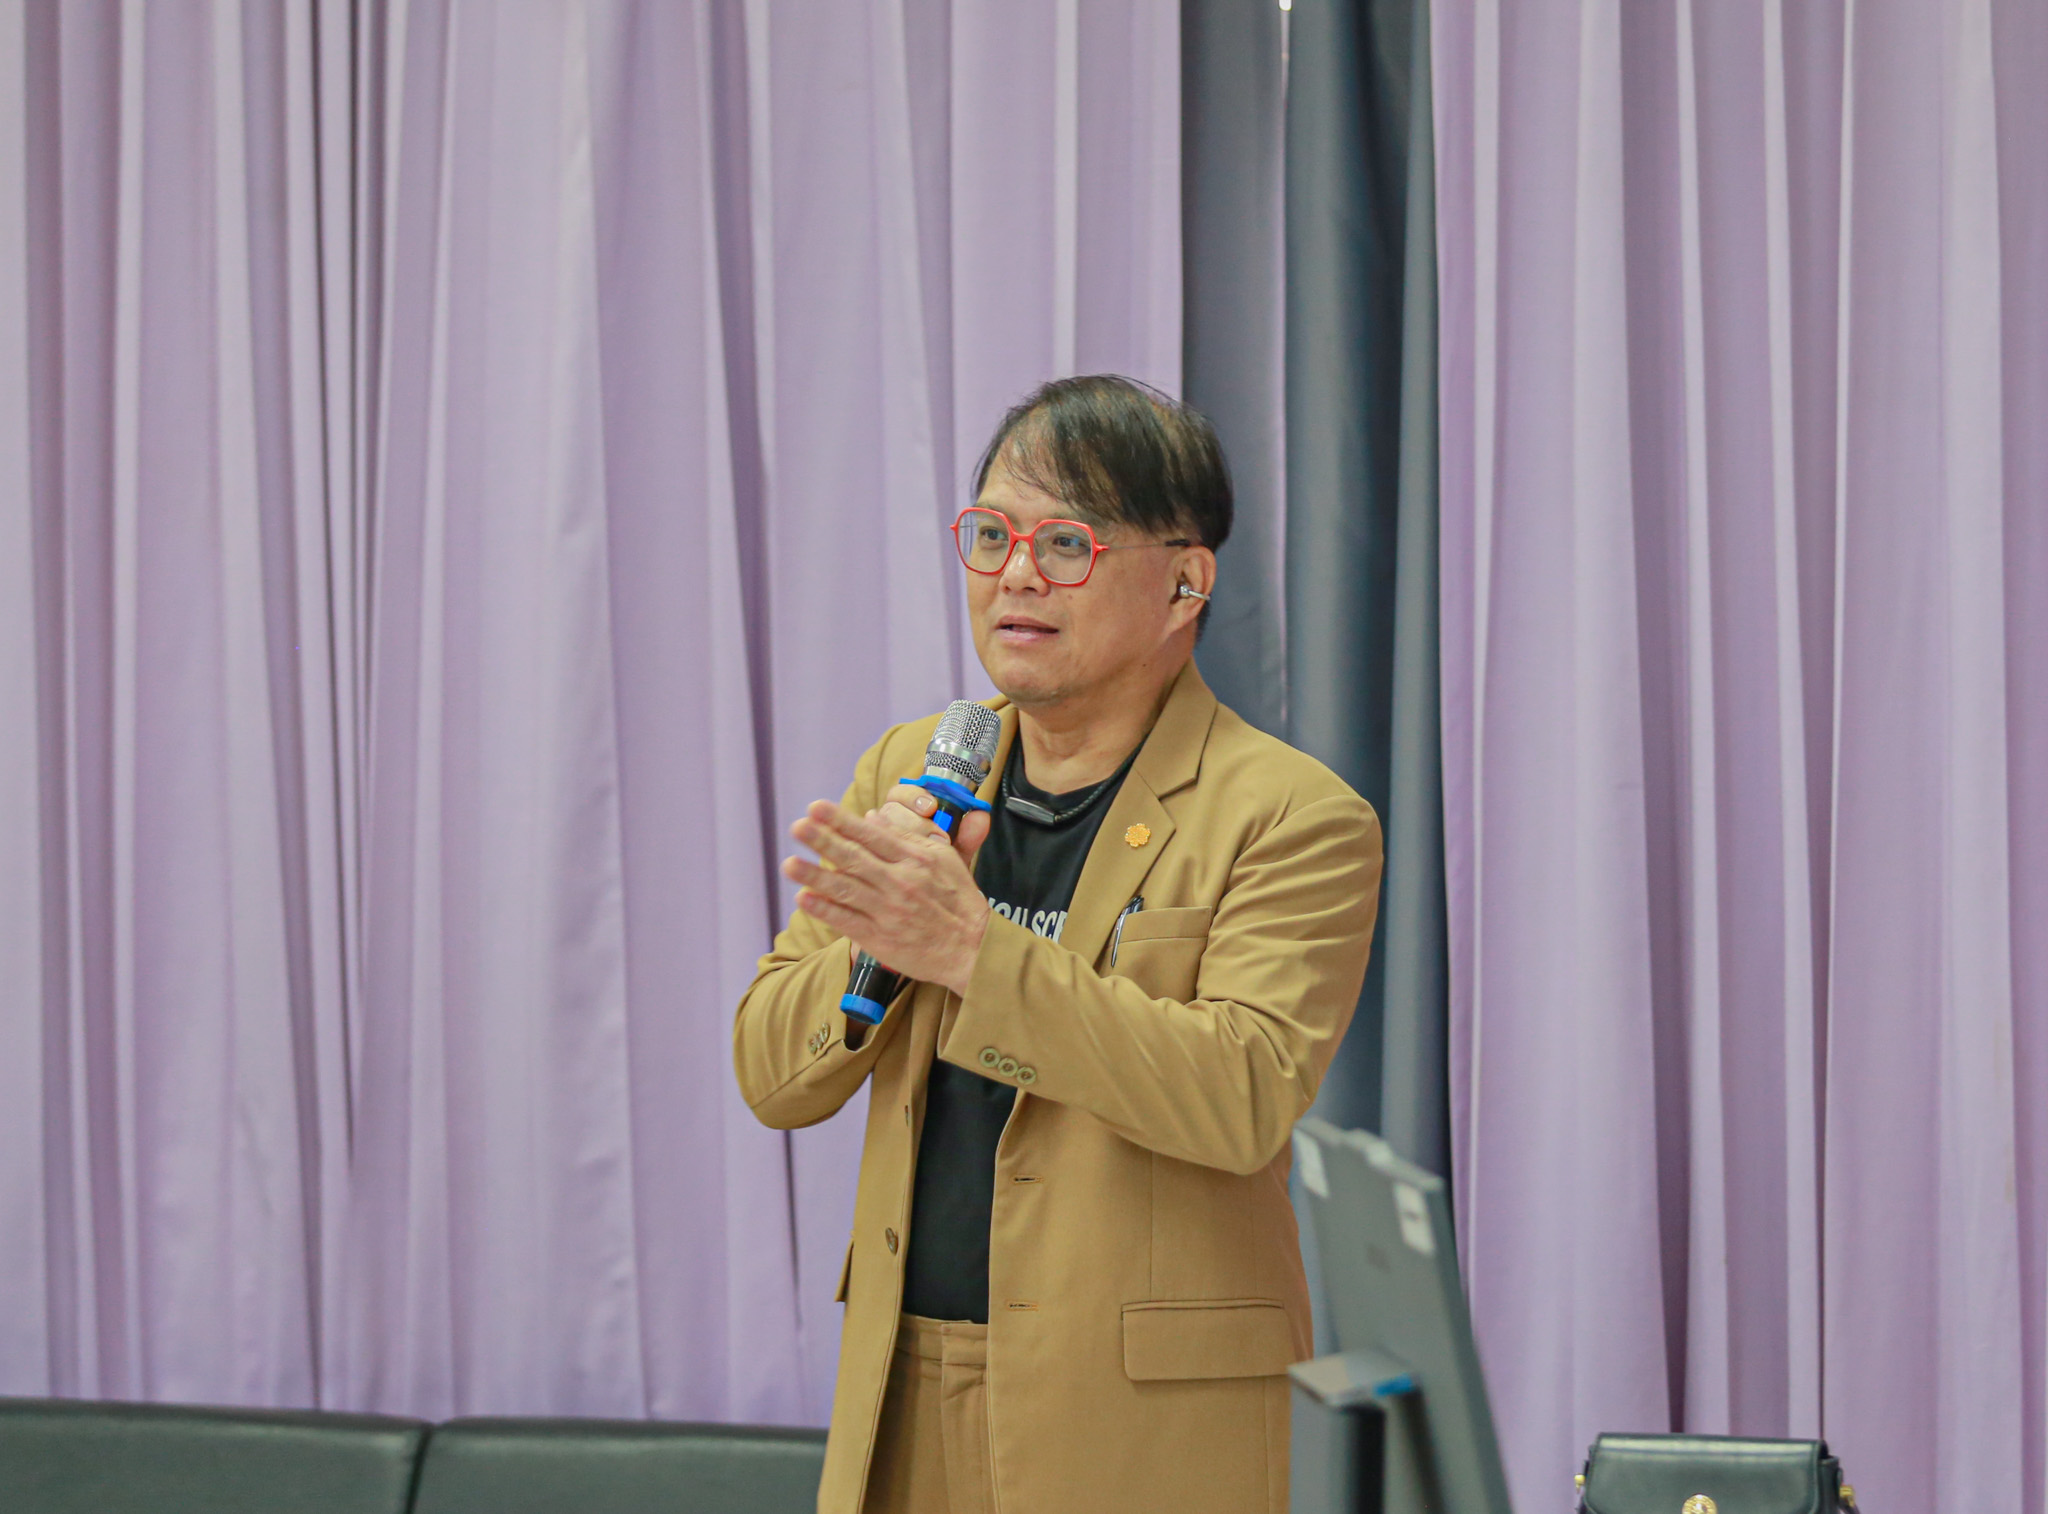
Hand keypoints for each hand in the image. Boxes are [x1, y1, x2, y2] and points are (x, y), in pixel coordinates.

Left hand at [784, 794, 993, 996]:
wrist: (972, 948)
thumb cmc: (958, 900)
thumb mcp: (943, 858)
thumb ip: (908, 836)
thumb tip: (872, 819)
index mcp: (915, 859)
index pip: (872, 835)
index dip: (842, 821)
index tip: (816, 807)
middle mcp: (900, 882)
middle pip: (855, 858)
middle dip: (823, 841)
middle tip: (798, 826)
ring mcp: (888, 911)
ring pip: (846, 889)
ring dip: (814, 876)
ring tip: (789, 864)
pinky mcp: (880, 938)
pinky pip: (847, 920)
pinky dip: (825, 909)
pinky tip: (804, 898)